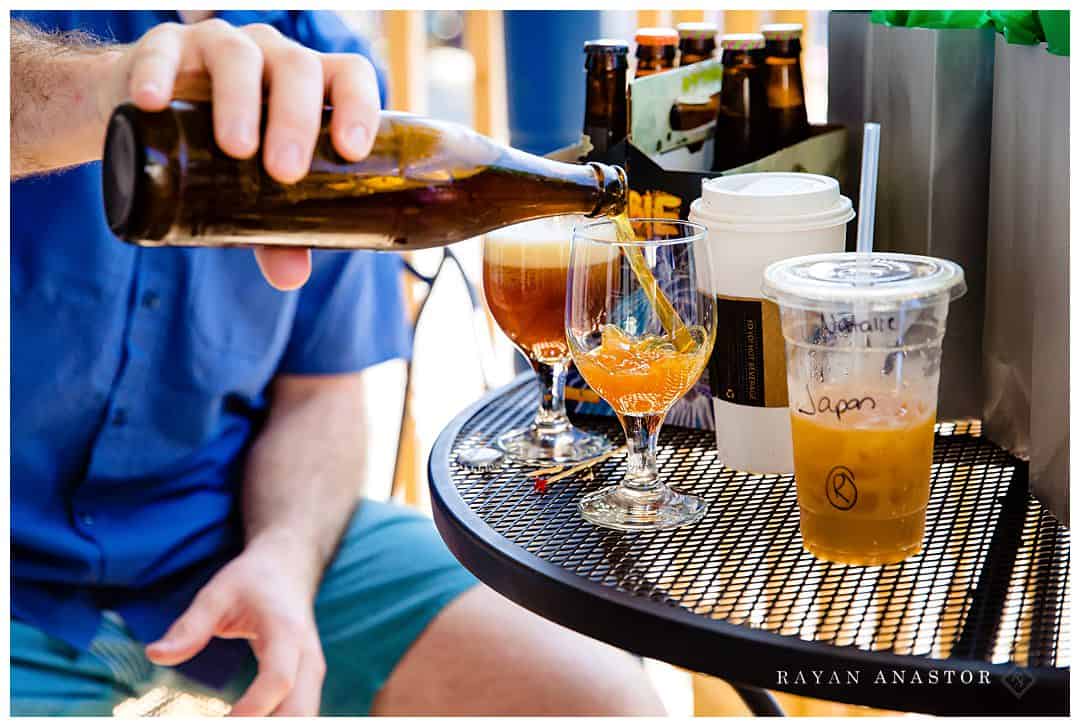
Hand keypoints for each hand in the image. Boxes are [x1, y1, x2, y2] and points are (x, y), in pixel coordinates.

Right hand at [100, 18, 381, 289]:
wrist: (145, 118)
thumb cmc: (222, 153)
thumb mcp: (253, 191)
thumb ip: (275, 232)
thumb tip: (292, 277)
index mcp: (310, 85)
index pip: (348, 77)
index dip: (358, 106)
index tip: (351, 151)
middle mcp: (271, 56)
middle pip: (297, 69)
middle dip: (296, 119)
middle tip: (284, 171)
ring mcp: (218, 46)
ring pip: (238, 57)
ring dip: (240, 101)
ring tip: (237, 148)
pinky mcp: (163, 47)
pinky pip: (162, 51)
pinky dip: (158, 74)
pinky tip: (152, 102)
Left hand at [146, 532, 326, 715]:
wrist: (289, 569)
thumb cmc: (252, 580)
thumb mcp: (218, 593)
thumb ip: (190, 626)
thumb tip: (155, 655)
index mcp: (286, 632)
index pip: (278, 679)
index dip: (252, 708)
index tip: (221, 722)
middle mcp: (307, 656)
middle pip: (302, 711)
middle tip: (224, 726)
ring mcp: (313, 672)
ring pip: (306, 717)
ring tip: (230, 722)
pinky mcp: (308, 682)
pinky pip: (300, 715)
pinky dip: (276, 724)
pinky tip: (243, 721)